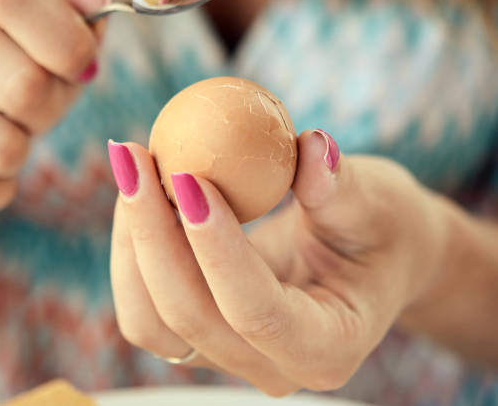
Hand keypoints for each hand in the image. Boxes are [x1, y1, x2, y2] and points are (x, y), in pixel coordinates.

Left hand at [109, 131, 446, 394]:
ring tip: (130, 164)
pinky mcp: (202, 331)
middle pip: (188, 317)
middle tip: (134, 156)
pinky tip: (138, 190)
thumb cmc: (380, 228)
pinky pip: (146, 304)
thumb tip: (311, 145)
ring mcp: (230, 354)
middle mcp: (272, 366)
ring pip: (152, 319)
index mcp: (327, 346)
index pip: (257, 310)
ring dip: (132, 240)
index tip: (187, 175)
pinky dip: (133, 248)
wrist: (367, 256)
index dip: (215, 246)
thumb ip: (342, 184)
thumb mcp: (376, 202)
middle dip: (152, 233)